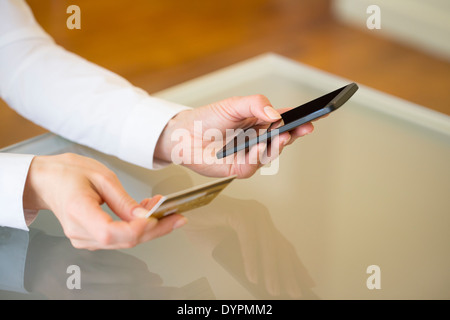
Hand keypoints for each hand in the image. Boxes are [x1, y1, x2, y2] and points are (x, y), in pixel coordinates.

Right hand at [23, 153, 186, 249]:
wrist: (46, 181)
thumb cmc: (68, 173)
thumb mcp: (101, 177)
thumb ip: (124, 200)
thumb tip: (145, 216)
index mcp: (78, 211)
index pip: (112, 232)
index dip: (139, 228)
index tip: (159, 216)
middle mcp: (79, 231)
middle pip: (124, 241)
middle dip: (155, 228)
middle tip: (176, 215)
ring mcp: (83, 238)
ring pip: (125, 242)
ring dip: (148, 228)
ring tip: (160, 208)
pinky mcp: (90, 239)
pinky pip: (119, 239)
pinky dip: (136, 228)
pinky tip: (145, 214)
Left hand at [154, 95, 313, 177]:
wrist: (185, 134)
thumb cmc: (208, 118)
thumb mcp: (234, 104)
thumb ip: (256, 104)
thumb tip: (276, 114)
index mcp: (261, 123)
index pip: (286, 122)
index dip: (302, 120)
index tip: (315, 116)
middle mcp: (259, 140)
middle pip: (284, 139)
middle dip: (294, 134)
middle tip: (302, 127)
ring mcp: (251, 155)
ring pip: (271, 154)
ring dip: (276, 145)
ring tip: (278, 135)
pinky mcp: (239, 168)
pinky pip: (253, 165)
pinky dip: (256, 155)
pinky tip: (255, 146)